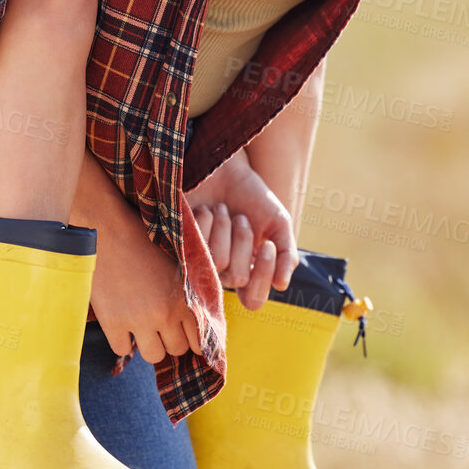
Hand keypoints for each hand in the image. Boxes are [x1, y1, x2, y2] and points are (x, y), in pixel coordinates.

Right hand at [89, 201, 202, 366]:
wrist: (108, 228)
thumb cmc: (144, 239)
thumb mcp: (179, 262)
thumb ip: (193, 290)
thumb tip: (202, 321)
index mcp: (186, 299)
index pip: (199, 341)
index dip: (190, 337)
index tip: (181, 332)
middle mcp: (165, 314)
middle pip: (177, 350)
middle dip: (170, 339)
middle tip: (159, 324)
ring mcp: (138, 320)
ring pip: (153, 356)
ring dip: (149, 344)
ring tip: (141, 325)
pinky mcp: (112, 322)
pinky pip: (122, 350)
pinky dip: (122, 340)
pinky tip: (121, 321)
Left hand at [186, 149, 298, 310]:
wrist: (226, 169)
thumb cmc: (252, 198)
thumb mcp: (279, 224)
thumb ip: (286, 255)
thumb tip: (282, 286)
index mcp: (248, 272)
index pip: (254, 300)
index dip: (262, 276)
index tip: (269, 245)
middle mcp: (223, 272)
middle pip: (238, 278)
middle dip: (244, 241)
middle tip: (241, 218)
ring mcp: (200, 259)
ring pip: (218, 262)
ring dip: (226, 228)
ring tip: (223, 210)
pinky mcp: (181, 244)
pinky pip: (198, 246)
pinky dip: (208, 221)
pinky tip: (206, 210)